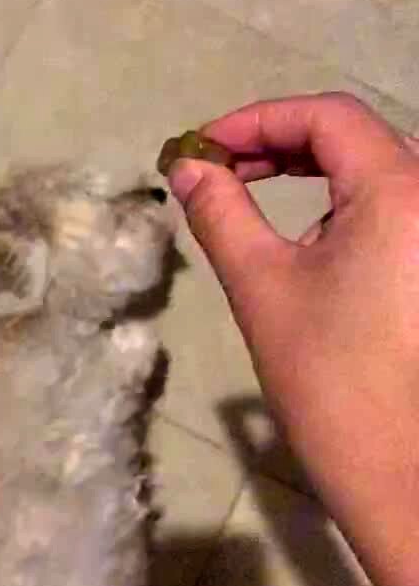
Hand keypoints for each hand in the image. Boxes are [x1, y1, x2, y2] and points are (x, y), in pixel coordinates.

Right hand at [168, 92, 418, 585]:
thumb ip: (221, 212)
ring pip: (380, 169)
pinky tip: (310, 242)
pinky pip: (399, 207)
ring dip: (315, 171)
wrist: (398, 469)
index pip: (328, 116)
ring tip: (253, 198)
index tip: (203, 148)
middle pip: (357, 136)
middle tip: (222, 170)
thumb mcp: (260, 285)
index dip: (258, 120)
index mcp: (399, 191)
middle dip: (283, 143)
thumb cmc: (326, 377)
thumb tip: (187, 166)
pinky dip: (348, 204)